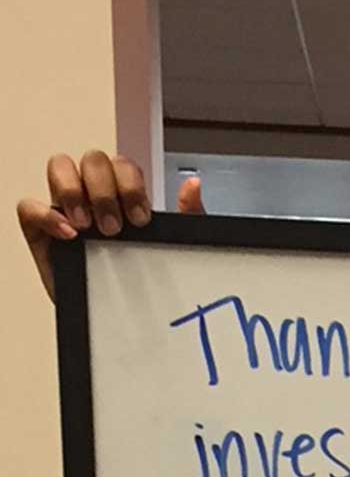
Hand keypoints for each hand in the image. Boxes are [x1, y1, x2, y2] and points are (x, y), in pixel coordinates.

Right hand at [16, 150, 202, 299]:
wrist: (124, 316)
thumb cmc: (146, 274)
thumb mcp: (175, 245)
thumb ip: (189, 214)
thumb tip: (193, 185)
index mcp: (124, 192)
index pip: (122, 164)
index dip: (130, 184)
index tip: (141, 219)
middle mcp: (93, 194)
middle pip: (93, 159)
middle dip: (106, 190)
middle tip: (115, 228)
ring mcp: (65, 209)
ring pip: (59, 167)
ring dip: (74, 191)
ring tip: (89, 227)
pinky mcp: (41, 232)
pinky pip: (28, 207)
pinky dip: (45, 213)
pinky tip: (69, 234)